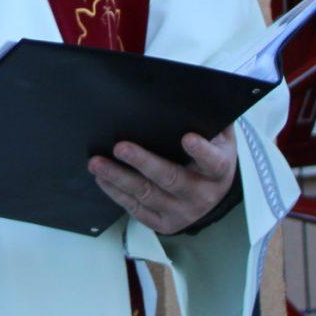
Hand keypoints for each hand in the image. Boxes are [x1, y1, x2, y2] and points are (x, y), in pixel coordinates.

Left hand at [90, 130, 238, 235]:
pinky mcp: (163, 222)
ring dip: (118, 177)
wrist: (213, 193)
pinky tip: (102, 179)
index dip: (201, 151)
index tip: (187, 138)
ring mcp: (182, 211)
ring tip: (97, 163)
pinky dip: (117, 193)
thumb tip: (187, 93)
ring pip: (147, 194)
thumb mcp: (218, 137)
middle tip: (121, 147)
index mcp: (218, 170)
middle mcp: (201, 194)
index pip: (213, 161)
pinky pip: (136, 209)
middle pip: (171, 178)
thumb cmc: (210, 157)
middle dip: (143, 162)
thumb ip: (207, 118)